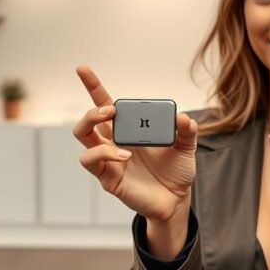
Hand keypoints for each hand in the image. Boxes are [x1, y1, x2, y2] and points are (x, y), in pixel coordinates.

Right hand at [73, 65, 197, 223]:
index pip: (104, 104)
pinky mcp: (108, 177)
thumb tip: (182, 117)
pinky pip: (92, 161)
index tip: (82, 68)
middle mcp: (113, 142)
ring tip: (112, 122)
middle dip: (93, 109)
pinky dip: (104, 153)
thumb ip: (187, 130)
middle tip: (110, 110)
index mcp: (128, 129)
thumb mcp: (187, 147)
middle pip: (87, 120)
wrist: (177, 200)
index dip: (92, 86)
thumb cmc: (176, 172)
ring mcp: (108, 160)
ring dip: (91, 123)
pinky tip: (124, 154)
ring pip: (82, 136)